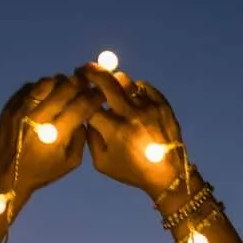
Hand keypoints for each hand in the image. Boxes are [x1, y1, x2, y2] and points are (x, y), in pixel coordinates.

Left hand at [0, 74, 102, 205]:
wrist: (7, 175)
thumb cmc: (42, 171)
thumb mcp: (71, 162)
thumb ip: (82, 136)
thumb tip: (85, 114)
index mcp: (56, 134)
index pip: (81, 105)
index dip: (94, 97)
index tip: (99, 94)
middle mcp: (38, 117)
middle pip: (65, 88)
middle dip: (80, 84)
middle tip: (85, 85)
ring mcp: (22, 109)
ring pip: (47, 82)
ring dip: (60, 83)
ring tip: (65, 88)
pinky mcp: (10, 106)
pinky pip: (30, 87)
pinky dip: (42, 88)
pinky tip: (46, 95)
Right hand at [77, 63, 188, 199]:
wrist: (168, 174)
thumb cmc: (132, 171)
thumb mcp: (103, 163)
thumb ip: (90, 139)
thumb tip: (85, 116)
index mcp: (115, 130)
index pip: (89, 104)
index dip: (79, 95)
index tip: (74, 90)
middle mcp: (131, 115)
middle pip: (106, 82)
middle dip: (91, 72)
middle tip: (83, 68)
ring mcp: (148, 107)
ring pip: (125, 81)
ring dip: (113, 80)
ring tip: (109, 85)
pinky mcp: (162, 104)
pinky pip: (143, 86)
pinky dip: (133, 89)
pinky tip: (130, 97)